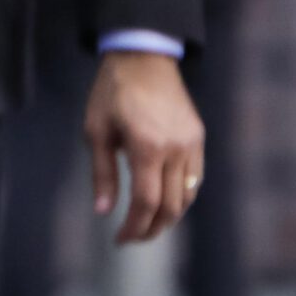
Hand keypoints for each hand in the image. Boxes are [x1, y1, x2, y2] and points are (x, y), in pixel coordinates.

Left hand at [83, 50, 204, 244]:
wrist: (143, 56)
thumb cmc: (112, 92)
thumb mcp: (96, 130)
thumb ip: (102, 173)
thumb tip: (103, 211)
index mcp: (147, 147)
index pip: (146, 202)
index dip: (135, 227)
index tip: (120, 240)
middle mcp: (176, 149)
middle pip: (171, 206)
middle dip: (152, 228)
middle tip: (133, 238)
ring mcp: (192, 144)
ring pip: (188, 196)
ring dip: (169, 216)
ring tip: (147, 223)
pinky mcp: (199, 137)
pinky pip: (195, 178)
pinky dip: (182, 196)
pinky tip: (165, 200)